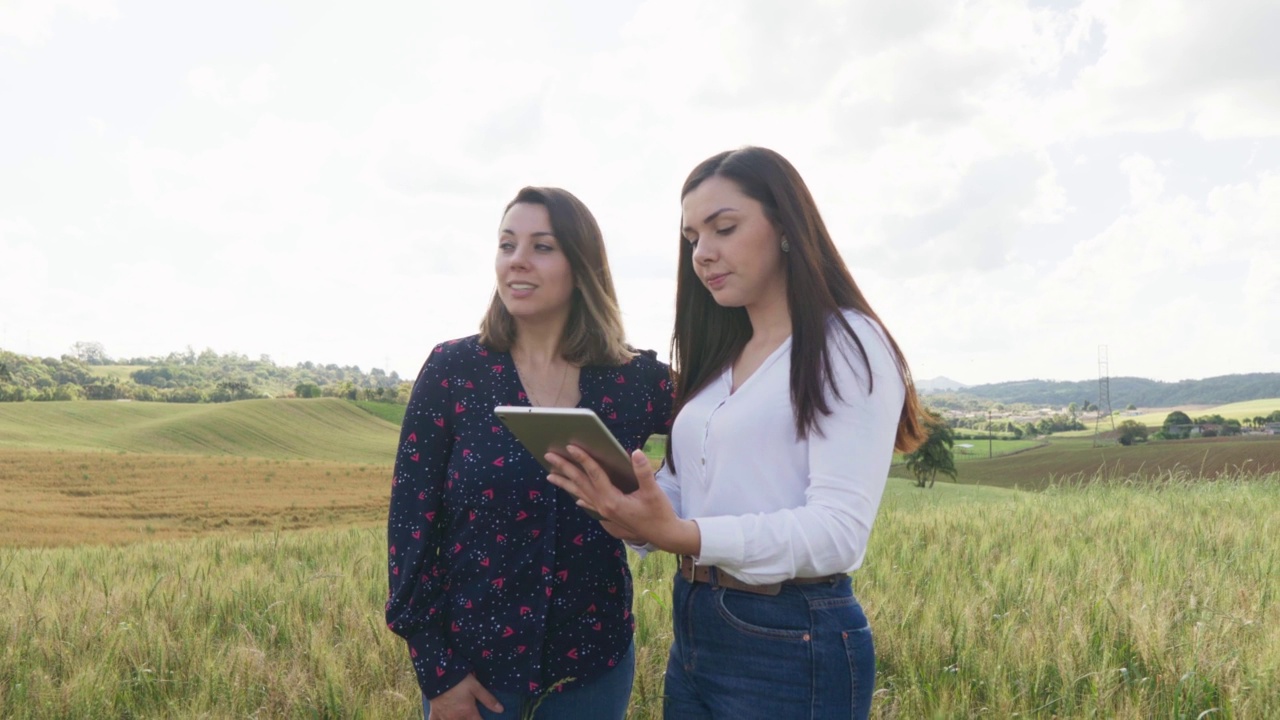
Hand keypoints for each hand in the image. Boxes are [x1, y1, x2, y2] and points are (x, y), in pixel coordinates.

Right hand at [428, 674, 502, 719]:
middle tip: (471, 716)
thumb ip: (488, 699)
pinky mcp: (434, 713)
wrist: (438, 675)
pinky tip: (443, 719)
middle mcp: (456, 718)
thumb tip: (501, 710)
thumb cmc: (459, 680)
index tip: (483, 718)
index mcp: (468, 713)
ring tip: (462, 717)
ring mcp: (444, 717)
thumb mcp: (476, 687)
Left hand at [546, 447, 699, 555]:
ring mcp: (605, 512)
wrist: (664, 535)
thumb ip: (643, 472)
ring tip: (550, 474)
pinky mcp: (609, 515)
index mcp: (612, 499)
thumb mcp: (653, 491)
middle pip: (581, 482)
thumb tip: (636, 452)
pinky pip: (590, 503)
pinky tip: (575, 497)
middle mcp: (604, 505)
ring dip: (565, 483)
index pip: (594, 474)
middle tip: (548, 455)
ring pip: (580, 493)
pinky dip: (580, 497)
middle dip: (564, 468)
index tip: (570, 447)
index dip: (583, 459)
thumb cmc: (659, 513)